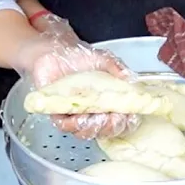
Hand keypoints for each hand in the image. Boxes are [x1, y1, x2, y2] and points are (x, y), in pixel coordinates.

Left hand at [15, 15, 141, 138]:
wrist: (55, 52)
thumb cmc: (81, 58)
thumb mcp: (103, 59)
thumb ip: (117, 68)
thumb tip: (129, 78)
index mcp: (110, 103)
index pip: (123, 121)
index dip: (125, 123)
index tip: (124, 117)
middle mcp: (95, 113)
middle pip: (105, 131)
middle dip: (108, 127)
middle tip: (107, 118)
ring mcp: (77, 115)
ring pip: (85, 132)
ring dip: (89, 128)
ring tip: (90, 117)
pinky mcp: (58, 113)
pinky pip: (64, 126)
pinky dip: (70, 125)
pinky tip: (73, 118)